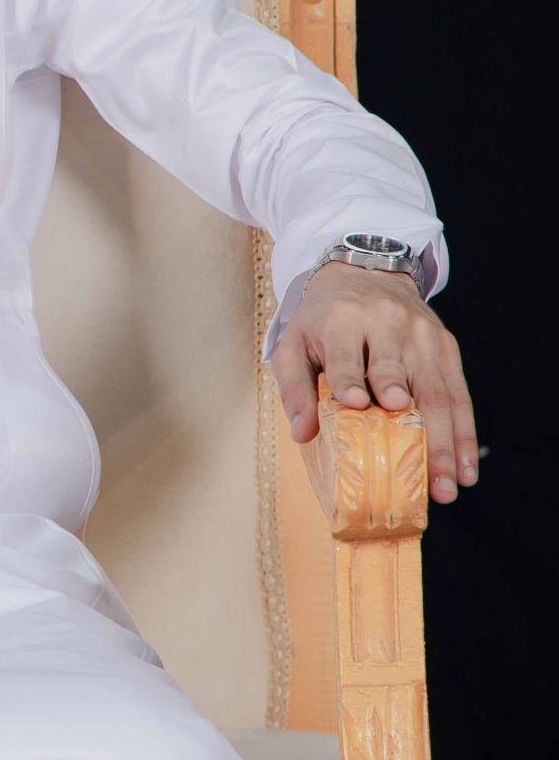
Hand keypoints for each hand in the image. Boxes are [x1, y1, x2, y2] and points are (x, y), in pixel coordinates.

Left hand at [270, 263, 477, 503]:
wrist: (365, 273)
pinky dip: (465, 434)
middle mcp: (387, 324)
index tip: (357, 405)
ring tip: (447, 486)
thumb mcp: (294, 343)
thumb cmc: (324, 320)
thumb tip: (303, 434)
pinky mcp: (446, 346)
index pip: (347, 355)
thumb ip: (294, 388)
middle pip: (400, 374)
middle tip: (418, 470)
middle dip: (410, 422)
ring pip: (437, 391)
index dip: (352, 379)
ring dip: (446, 443)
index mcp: (343, 320)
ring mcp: (422, 335)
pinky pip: (458, 394)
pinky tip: (466, 468)